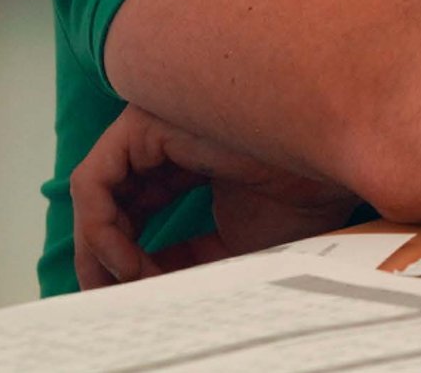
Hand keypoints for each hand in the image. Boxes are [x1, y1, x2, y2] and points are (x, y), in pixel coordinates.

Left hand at [72, 105, 361, 288]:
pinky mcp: (141, 125)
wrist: (327, 170)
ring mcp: (153, 123)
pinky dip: (100, 228)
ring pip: (95, 192)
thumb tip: (145, 281)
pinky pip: (93, 182)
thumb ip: (188, 257)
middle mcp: (167, 134)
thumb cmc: (300, 195)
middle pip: (111, 200)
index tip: (133, 292)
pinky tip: (128, 260)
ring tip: (126, 283)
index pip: (137, 205)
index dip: (128, 253)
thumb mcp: (234, 243)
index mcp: (192, 154)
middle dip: (103, 254)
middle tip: (110, 295)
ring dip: (101, 247)